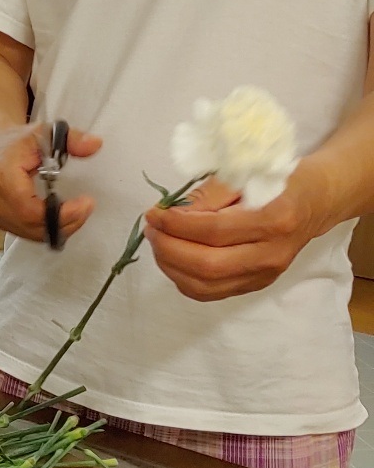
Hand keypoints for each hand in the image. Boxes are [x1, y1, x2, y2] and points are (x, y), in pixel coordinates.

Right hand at [0, 124, 101, 242]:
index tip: (84, 204)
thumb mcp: (45, 133)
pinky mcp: (0, 220)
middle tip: (85, 209)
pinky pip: (27, 233)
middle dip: (65, 222)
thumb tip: (94, 144)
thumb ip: (71, 139)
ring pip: (31, 234)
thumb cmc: (17, 142)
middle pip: (32, 226)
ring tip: (77, 212)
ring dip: (59, 228)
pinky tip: (61, 216)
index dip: (59, 214)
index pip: (29, 209)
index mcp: (3, 176)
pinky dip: (48, 229)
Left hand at [143, 165, 325, 301]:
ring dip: (171, 266)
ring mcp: (264, 275)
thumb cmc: (280, 180)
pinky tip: (172, 258)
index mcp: (274, 220)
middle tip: (151, 228)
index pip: (213, 232)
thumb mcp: (246, 174)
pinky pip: (211, 293)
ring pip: (205, 286)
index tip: (154, 212)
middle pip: (207, 266)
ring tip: (157, 242)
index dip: (176, 225)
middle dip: (168, 248)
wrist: (317, 201)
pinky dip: (183, 279)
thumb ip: (207, 195)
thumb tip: (168, 213)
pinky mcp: (256, 285)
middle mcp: (271, 254)